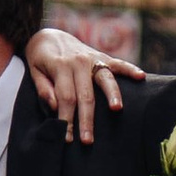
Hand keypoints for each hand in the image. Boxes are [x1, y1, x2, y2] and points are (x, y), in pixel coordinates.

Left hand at [24, 26, 128, 143]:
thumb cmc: (40, 59)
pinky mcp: (102, 56)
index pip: (66, 98)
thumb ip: (43, 89)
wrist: (49, 35)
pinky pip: (119, 63)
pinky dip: (130, 69)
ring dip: (112, 95)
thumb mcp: (34, 71)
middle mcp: (78, 61)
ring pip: (105, 79)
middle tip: (88, 140)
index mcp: (60, 66)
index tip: (67, 138)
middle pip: (85, 94)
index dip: (67, 119)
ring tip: (116, 110)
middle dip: (87, 119)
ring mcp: (92, 58)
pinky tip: (141, 77)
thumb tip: (56, 107)